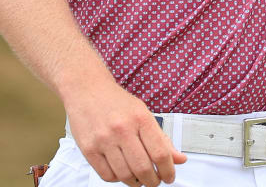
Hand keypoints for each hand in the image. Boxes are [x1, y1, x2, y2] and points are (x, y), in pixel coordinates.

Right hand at [63, 76, 185, 185]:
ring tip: (139, 178)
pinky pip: (107, 175)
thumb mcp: (143, 113)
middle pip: (143, 168)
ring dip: (136, 183)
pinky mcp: (88, 149)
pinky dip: (117, 179)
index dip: (168, 171)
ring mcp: (104, 140)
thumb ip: (162, 138)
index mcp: (140, 118)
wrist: (86, 89)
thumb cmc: (116, 102)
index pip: (160, 154)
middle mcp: (122, 129)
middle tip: (154, 181)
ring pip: (125, 176)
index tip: (169, 177)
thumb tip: (180, 159)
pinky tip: (121, 172)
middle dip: (153, 181)